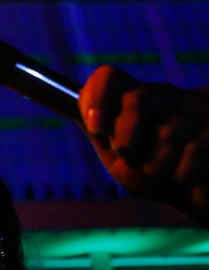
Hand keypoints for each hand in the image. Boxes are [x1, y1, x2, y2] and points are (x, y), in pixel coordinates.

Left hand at [78, 65, 208, 225]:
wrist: (194, 192)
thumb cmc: (150, 172)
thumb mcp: (116, 156)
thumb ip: (101, 134)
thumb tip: (73, 109)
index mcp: (131, 97)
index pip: (108, 77)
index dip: (97, 96)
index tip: (95, 127)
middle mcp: (161, 95)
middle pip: (138, 100)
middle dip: (127, 139)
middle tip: (129, 157)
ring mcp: (192, 108)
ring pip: (168, 132)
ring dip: (156, 165)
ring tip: (159, 171)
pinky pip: (196, 149)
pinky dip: (183, 173)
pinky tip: (183, 176)